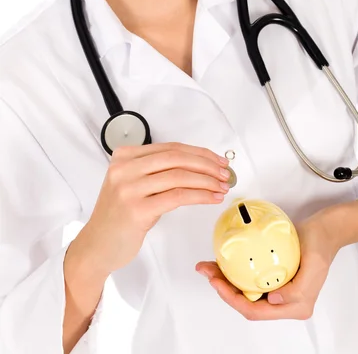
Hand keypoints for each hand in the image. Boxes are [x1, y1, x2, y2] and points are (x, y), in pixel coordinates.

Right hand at [79, 142, 229, 275]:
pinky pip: (178, 196)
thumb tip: (197, 166)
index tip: (217, 160)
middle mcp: (124, 168)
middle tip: (225, 172)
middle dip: (206, 164)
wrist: (96, 246)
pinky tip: (212, 198)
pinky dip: (200, 196)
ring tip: (222, 186)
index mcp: (124, 156)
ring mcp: (129, 188)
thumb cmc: (118, 216)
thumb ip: (155, 170)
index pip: (170, 148)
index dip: (198, 152)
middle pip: (176, 158)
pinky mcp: (137, 209)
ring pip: (179, 176)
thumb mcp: (131, 184)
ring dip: (207, 180)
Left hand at [195, 211, 338, 320]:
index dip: (233, 299)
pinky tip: (223, 262)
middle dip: (224, 289)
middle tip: (207, 271)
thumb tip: (273, 301)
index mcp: (296, 306)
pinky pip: (249, 279)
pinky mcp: (273, 277)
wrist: (325, 230)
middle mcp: (285, 302)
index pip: (256, 311)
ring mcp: (278, 290)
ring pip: (245, 291)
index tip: (217, 282)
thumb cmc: (320, 245)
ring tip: (209, 266)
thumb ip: (296, 291)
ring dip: (225, 280)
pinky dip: (234, 272)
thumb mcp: (313, 266)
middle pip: (247, 302)